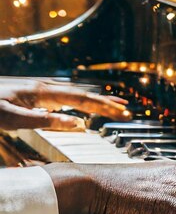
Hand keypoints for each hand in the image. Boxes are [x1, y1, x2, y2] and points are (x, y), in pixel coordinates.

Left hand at [0, 78, 128, 130]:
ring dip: (95, 102)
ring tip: (112, 106)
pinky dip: (80, 104)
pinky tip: (81, 109)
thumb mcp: (11, 118)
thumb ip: (44, 121)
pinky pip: (64, 100)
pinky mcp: (32, 98)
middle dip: (106, 103)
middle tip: (126, 110)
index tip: (123, 112)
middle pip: (82, 95)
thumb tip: (77, 124)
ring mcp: (38, 92)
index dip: (104, 107)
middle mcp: (43, 90)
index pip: (82, 99)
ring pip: (75, 96)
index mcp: (42, 93)